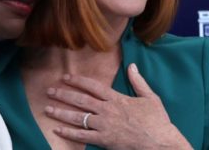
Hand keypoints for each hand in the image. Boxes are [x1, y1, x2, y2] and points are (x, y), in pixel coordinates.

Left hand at [44, 63, 191, 149]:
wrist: (161, 142)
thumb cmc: (157, 121)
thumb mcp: (150, 97)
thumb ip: (138, 82)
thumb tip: (132, 66)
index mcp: (117, 99)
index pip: (93, 86)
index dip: (78, 81)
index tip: (66, 77)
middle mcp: (108, 110)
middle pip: (81, 100)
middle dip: (64, 94)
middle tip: (49, 91)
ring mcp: (105, 126)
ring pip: (78, 117)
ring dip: (61, 112)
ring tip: (47, 108)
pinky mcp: (104, 140)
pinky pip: (82, 136)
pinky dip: (69, 133)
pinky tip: (57, 129)